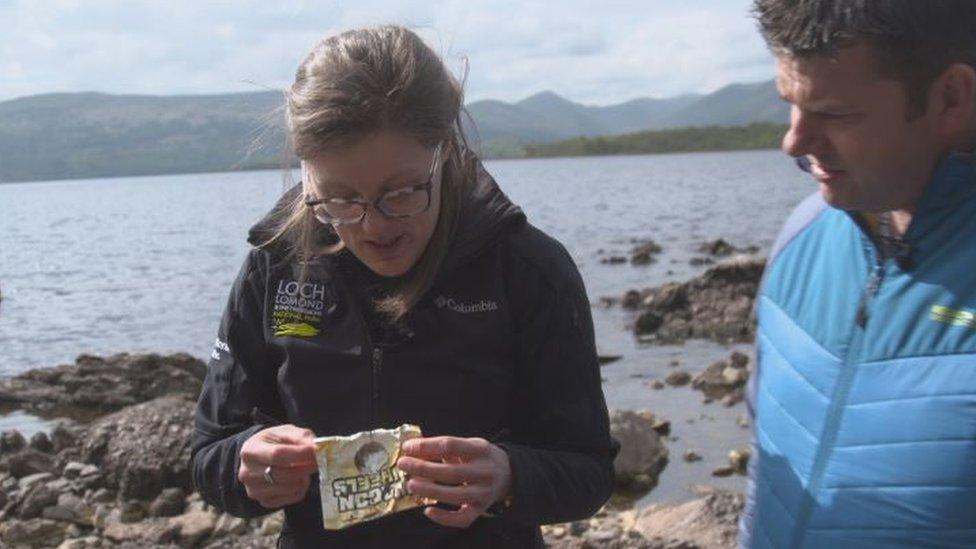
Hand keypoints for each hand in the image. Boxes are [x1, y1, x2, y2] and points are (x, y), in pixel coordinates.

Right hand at [238, 425, 316, 508]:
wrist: (259, 458)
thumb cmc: (273, 443)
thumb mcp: (284, 432)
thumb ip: (300, 437)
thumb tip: (317, 447)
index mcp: (251, 451)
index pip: (278, 455)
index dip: (301, 454)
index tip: (318, 451)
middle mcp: (248, 473)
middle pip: (285, 474)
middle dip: (306, 467)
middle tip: (319, 460)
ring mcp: (255, 490)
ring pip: (291, 487)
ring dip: (304, 477)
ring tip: (303, 467)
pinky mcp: (265, 501)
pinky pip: (293, 497)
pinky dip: (302, 488)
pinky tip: (298, 478)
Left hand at [396, 436, 511, 527]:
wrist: (508, 473)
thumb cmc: (480, 457)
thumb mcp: (467, 445)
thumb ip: (443, 448)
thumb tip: (413, 449)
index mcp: (480, 449)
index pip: (451, 445)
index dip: (427, 446)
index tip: (408, 447)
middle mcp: (485, 471)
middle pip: (451, 472)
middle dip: (424, 468)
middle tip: (403, 465)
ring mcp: (484, 492)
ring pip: (455, 495)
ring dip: (430, 490)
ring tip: (411, 484)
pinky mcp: (481, 509)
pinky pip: (462, 518)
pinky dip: (444, 517)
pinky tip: (428, 510)